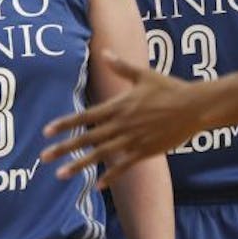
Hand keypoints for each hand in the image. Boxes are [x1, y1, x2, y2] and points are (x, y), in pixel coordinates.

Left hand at [42, 53, 196, 186]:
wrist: (194, 107)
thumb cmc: (170, 88)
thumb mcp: (143, 75)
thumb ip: (121, 67)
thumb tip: (105, 53)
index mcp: (118, 106)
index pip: (84, 117)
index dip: (65, 124)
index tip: (47, 131)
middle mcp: (121, 124)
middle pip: (86, 138)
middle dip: (63, 148)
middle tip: (43, 157)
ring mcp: (132, 140)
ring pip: (100, 155)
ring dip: (79, 165)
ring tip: (60, 174)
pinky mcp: (145, 152)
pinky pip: (124, 166)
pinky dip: (111, 176)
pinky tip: (98, 185)